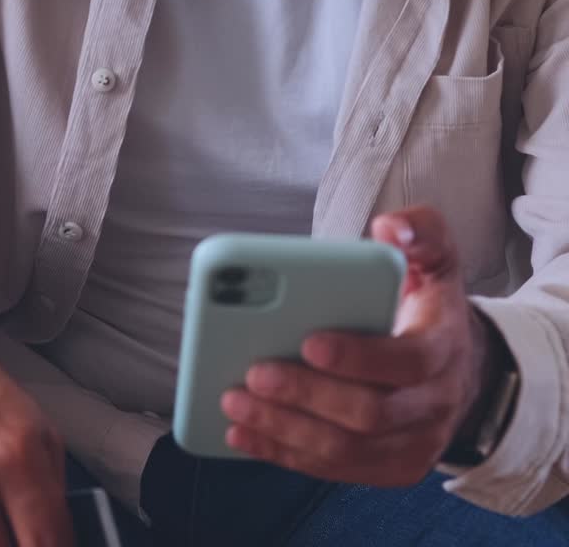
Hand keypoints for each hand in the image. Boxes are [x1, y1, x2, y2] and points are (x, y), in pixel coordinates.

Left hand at [221, 206, 505, 486]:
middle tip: (253, 372)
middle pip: (369, 415)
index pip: (405, 362)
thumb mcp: (437, 256)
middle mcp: (434, 405)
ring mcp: (413, 445)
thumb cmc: (430, 304)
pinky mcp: (387, 469)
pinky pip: (334, 470)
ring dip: (285, 430)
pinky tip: (244, 433)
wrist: (462, 366)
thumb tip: (391, 228)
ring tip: (235, 403)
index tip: (307, 341)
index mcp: (443, 349)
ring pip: (346, 452)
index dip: (356, 356)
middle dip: (306, 395)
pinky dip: (284, 454)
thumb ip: (421, 231)